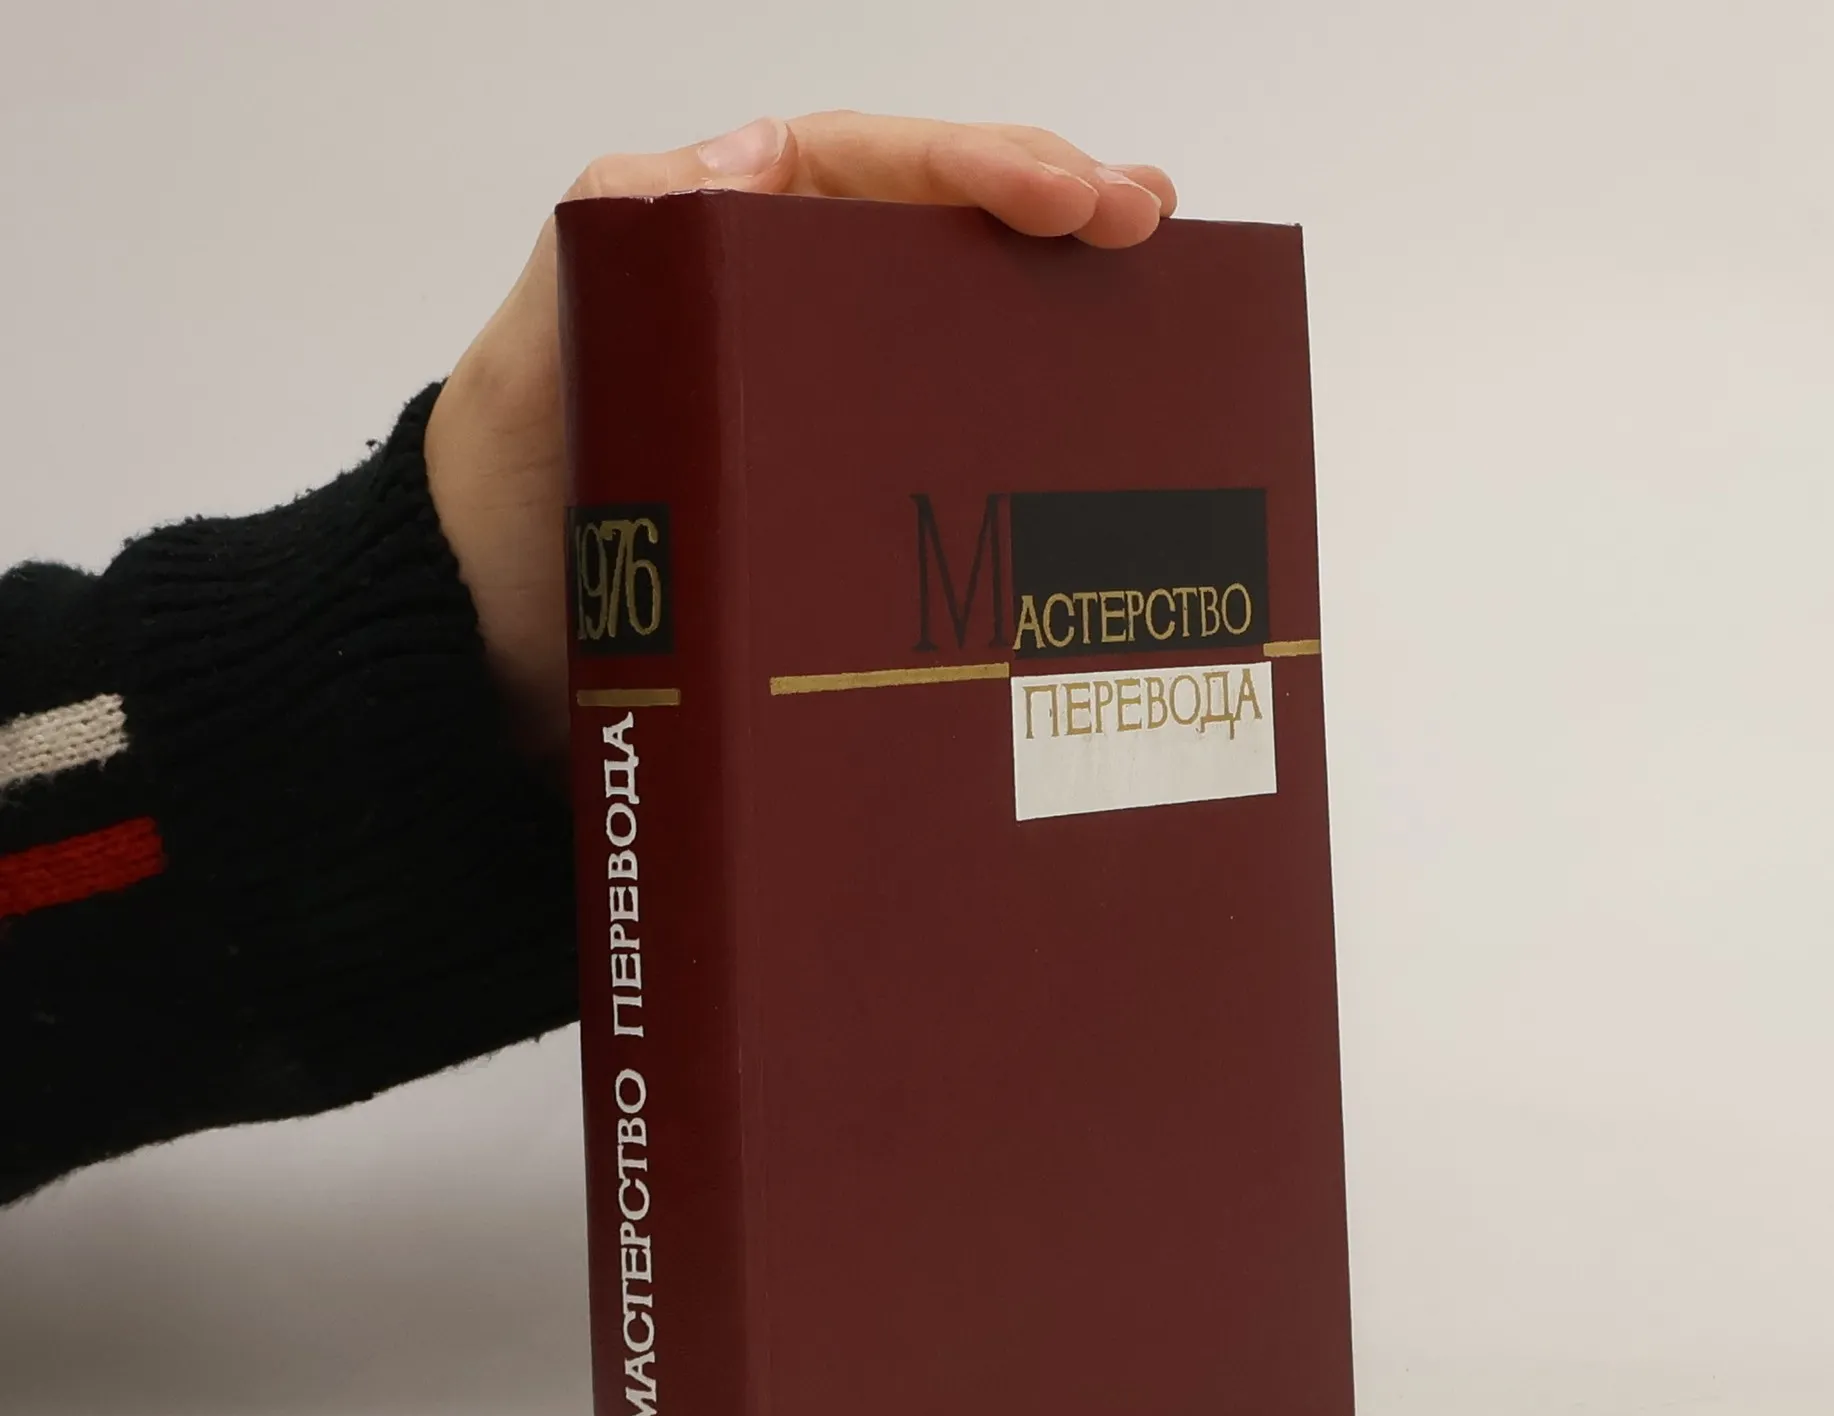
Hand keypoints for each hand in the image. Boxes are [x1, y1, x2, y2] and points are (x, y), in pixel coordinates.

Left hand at [424, 112, 1176, 762]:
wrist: (494, 654)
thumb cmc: (507, 495)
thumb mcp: (538, 354)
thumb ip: (614, 237)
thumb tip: (751, 158)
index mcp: (735, 247)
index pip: (878, 172)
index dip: (982, 168)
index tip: (1068, 198)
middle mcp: (798, 317)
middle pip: (950, 242)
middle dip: (1058, 217)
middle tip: (1145, 227)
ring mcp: (832, 414)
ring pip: (969, 340)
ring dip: (1063, 321)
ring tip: (1154, 310)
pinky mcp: (849, 507)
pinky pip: (952, 456)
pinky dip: (1029, 445)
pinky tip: (1091, 456)